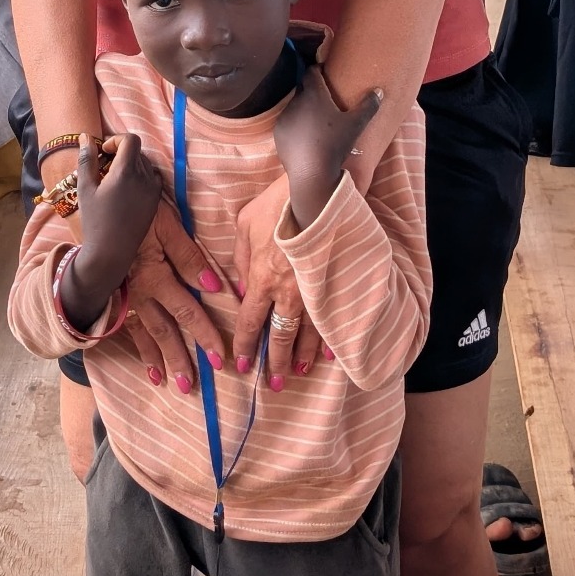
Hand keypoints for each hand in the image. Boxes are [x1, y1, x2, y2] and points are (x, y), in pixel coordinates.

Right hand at [62, 133, 161, 331]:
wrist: (111, 252)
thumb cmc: (94, 221)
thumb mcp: (85, 188)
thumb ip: (86, 160)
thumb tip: (85, 137)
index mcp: (126, 172)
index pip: (131, 140)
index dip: (116, 140)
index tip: (103, 151)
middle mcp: (144, 178)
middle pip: (137, 151)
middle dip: (121, 152)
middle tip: (104, 165)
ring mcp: (153, 190)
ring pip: (145, 164)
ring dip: (130, 163)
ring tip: (113, 179)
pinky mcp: (156, 201)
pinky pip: (152, 178)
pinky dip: (140, 176)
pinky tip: (126, 189)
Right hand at [124, 199, 230, 394]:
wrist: (94, 202)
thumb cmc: (134, 208)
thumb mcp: (165, 223)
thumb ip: (188, 256)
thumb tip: (214, 288)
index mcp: (155, 276)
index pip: (187, 312)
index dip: (205, 335)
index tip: (221, 358)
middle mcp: (139, 293)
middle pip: (165, 331)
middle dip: (181, 358)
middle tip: (193, 386)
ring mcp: (124, 296)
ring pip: (146, 334)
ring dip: (159, 360)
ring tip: (171, 385)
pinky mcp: (113, 294)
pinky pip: (127, 327)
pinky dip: (138, 348)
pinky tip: (147, 366)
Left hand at [232, 176, 322, 390]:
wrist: (315, 190)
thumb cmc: (276, 203)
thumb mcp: (245, 224)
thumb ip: (240, 259)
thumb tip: (241, 288)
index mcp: (261, 278)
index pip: (249, 322)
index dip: (244, 346)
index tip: (241, 365)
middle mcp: (287, 292)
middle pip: (279, 336)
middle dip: (274, 363)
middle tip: (274, 385)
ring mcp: (314, 290)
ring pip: (308, 333)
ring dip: (302, 357)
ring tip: (299, 373)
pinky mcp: (334, 283)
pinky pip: (331, 319)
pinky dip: (330, 339)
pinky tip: (331, 354)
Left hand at [273, 64, 381, 228]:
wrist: (312, 173)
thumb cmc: (335, 145)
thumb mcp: (356, 125)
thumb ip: (368, 106)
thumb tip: (379, 91)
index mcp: (314, 95)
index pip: (311, 72)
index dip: (317, 69)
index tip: (324, 71)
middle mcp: (296, 102)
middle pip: (302, 89)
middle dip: (311, 89)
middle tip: (324, 97)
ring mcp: (284, 118)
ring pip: (294, 106)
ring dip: (303, 108)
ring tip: (316, 119)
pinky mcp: (278, 133)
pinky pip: (287, 122)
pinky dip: (295, 124)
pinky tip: (305, 135)